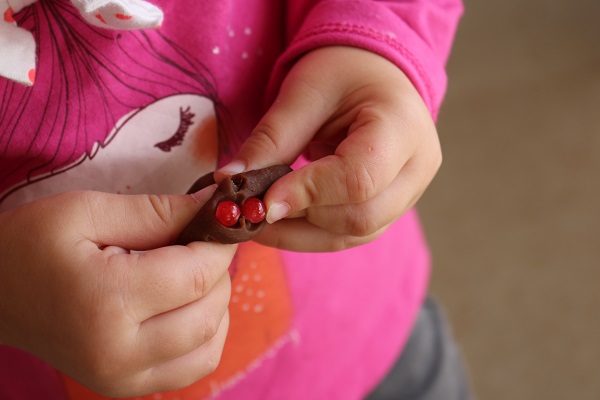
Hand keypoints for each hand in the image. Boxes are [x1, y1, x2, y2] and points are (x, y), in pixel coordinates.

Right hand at [0, 188, 235, 396]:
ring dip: (216, 303)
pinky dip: (206, 334)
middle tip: (198, 244)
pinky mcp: (126, 388)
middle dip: (217, 271)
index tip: (217, 223)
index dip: (218, 244)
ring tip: (189, 274)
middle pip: (209, 311)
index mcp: (107, 301)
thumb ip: (158, 211)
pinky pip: (194, 366)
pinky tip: (187, 307)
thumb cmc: (31, 243)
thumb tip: (216, 207)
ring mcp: (123, 379)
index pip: (197, 275)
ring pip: (210, 343)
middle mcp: (119, 353)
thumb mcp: (88, 211)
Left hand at [218, 46, 440, 250]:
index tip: (260, 200)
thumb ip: (271, 139)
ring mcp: (409, 193)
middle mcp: (417, 168)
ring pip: (356, 234)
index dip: (306, 193)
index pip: (359, 177)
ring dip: (301, 234)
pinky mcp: (391, 207)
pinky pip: (351, 234)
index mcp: (404, 127)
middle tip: (251, 211)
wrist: (374, 74)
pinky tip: (280, 221)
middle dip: (300, 218)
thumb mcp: (304, 92)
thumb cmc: (343, 72)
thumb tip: (229, 183)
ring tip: (259, 219)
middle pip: (361, 216)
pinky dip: (311, 233)